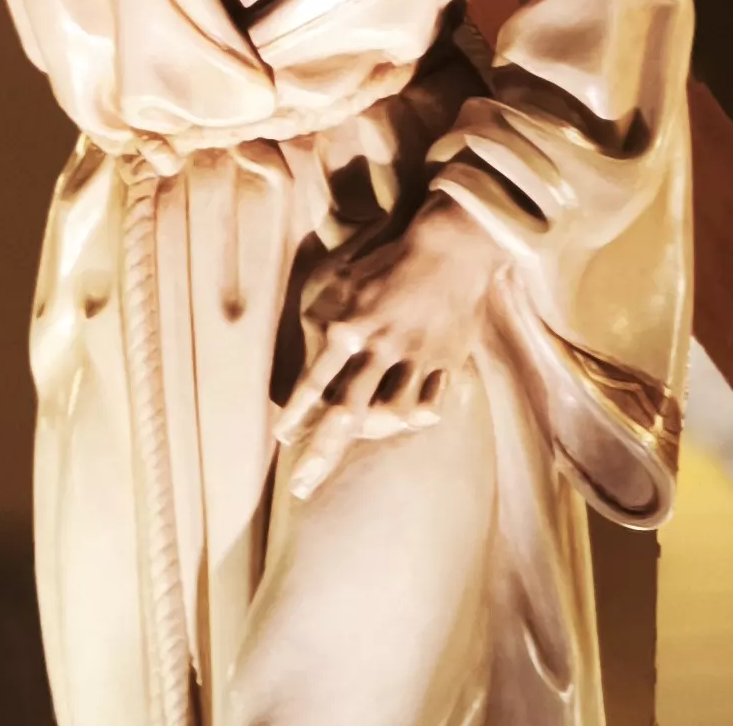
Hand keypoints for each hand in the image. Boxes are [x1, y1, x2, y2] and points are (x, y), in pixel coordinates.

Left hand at [274, 195, 506, 499]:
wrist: (451, 246)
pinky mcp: (446, 361)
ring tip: (369, 434)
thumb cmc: (391, 260)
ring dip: (377, 430)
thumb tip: (310, 344)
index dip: (296, 414)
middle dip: (321, 454)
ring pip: (392, 415)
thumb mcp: (347, 279)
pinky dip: (418, 413)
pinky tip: (407, 417)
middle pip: (347, 414)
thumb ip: (327, 316)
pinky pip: (430, 403)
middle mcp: (380, 348)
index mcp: (350, 328)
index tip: (281, 439)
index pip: (316, 382)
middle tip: (300, 487)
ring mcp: (415, 358)